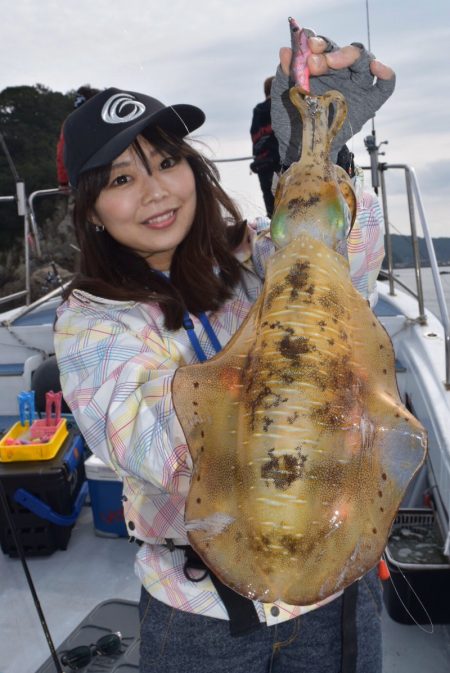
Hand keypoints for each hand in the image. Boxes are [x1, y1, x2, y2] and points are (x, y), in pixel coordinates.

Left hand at [271, 32, 394, 166]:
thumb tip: (285, 51)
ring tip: (332, 62)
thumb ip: (286, 71)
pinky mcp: (369, 102)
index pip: (325, 46)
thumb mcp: (284, 93)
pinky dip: (386, 74)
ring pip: (364, 61)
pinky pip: (385, 85)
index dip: (318, 43)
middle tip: (313, 62)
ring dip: (349, 56)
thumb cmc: (291, 114)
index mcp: (323, 63)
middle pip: (345, 51)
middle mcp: (342, 71)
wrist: (299, 143)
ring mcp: (357, 85)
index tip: (308, 46)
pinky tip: (377, 67)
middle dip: (330, 52)